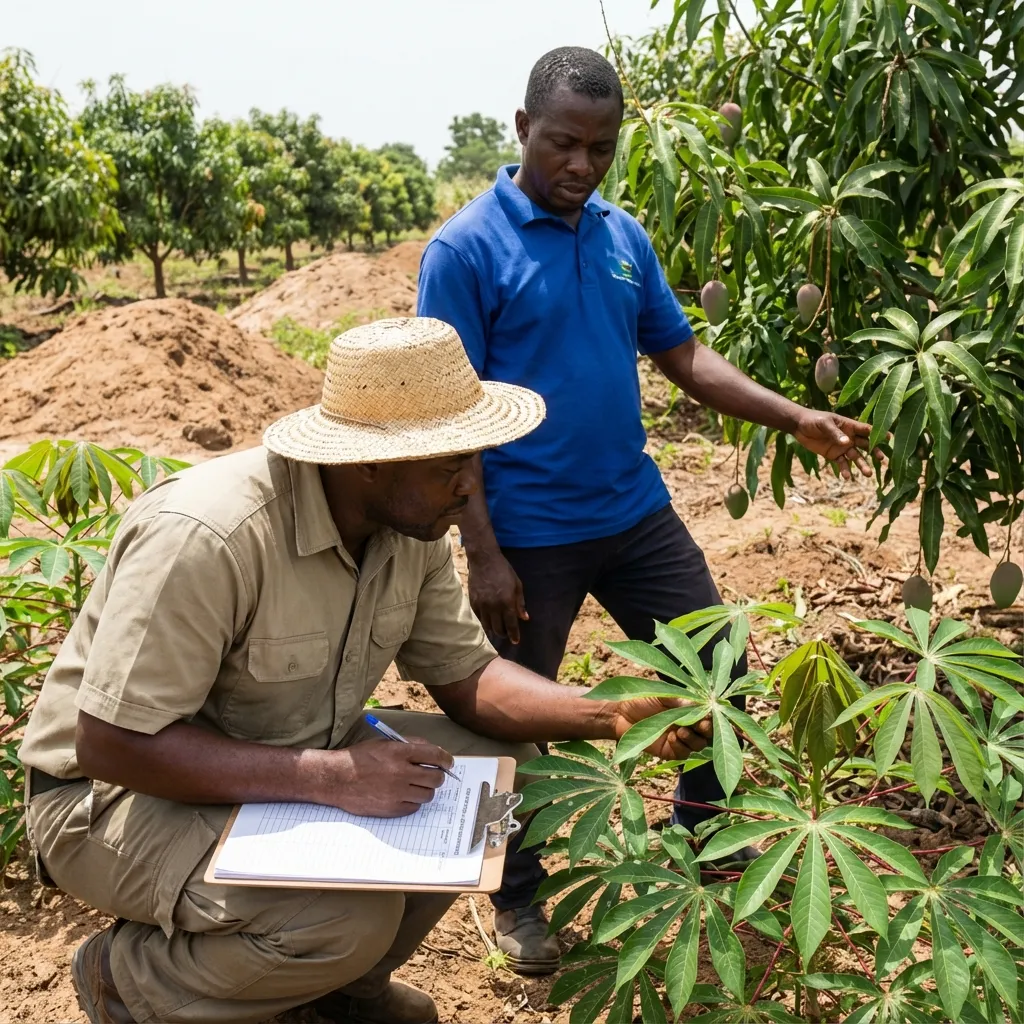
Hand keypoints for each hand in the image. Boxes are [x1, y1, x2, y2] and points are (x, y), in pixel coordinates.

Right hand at [320, 737, 454, 816]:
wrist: (336, 778)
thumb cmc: (360, 758)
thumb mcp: (385, 743)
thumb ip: (410, 745)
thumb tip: (433, 752)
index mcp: (400, 752)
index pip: (435, 755)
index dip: (446, 759)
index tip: (449, 763)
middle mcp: (400, 772)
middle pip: (436, 778)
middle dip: (438, 776)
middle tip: (433, 775)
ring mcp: (397, 793)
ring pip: (428, 794)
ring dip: (426, 789)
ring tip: (416, 785)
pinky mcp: (392, 809)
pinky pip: (415, 807)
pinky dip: (413, 801)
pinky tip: (404, 795)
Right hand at [467, 549, 527, 642]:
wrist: (484, 560)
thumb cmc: (504, 570)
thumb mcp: (517, 585)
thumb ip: (520, 603)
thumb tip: (525, 618)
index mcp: (507, 602)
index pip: (511, 625)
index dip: (514, 635)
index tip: (516, 641)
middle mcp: (494, 606)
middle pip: (498, 628)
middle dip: (503, 634)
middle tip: (507, 635)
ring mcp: (482, 605)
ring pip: (487, 626)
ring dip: (493, 631)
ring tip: (497, 631)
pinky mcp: (473, 602)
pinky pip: (479, 617)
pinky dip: (484, 622)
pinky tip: (488, 622)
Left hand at [611, 697, 713, 759]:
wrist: (620, 713)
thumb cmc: (641, 699)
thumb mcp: (663, 695)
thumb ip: (682, 701)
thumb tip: (702, 705)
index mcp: (688, 709)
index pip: (708, 715)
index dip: (713, 717)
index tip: (712, 715)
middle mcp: (687, 724)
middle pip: (708, 733)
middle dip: (708, 730)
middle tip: (702, 725)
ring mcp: (679, 739)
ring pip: (698, 744)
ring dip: (693, 738)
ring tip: (680, 730)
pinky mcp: (669, 751)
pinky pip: (683, 754)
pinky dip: (681, 746)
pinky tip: (671, 737)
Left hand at [793, 410, 882, 479]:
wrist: (799, 427)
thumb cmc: (813, 420)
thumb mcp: (823, 423)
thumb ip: (835, 432)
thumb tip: (846, 442)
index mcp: (849, 426)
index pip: (866, 430)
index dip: (878, 433)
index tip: (889, 438)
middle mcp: (849, 437)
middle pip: (866, 445)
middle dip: (874, 452)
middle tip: (882, 459)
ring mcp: (843, 447)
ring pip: (856, 457)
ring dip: (862, 464)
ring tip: (868, 474)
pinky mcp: (834, 455)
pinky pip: (842, 464)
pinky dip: (845, 470)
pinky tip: (847, 477)